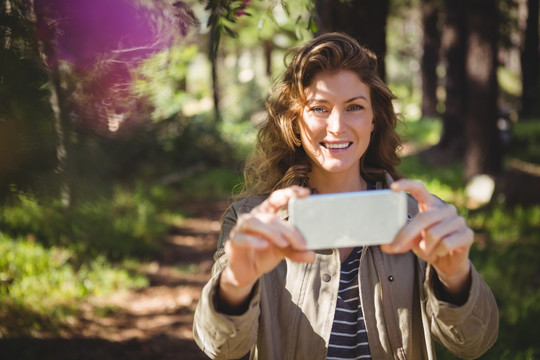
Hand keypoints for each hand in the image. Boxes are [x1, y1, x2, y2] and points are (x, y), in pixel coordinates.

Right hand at [218, 186, 315, 311]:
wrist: (247, 272)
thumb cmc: (264, 254)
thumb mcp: (284, 251)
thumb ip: (296, 251)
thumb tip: (312, 255)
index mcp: (266, 213)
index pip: (276, 198)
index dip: (289, 193)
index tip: (306, 193)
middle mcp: (253, 217)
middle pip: (270, 216)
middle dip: (288, 229)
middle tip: (302, 243)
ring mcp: (241, 229)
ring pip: (254, 222)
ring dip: (271, 232)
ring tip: (284, 243)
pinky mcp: (233, 243)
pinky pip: (241, 238)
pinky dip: (253, 240)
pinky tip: (265, 245)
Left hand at [381, 179, 472, 299]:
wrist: (449, 262)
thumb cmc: (428, 245)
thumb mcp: (411, 241)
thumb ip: (400, 240)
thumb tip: (385, 245)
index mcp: (430, 204)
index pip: (419, 188)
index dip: (406, 185)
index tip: (393, 187)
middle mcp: (446, 208)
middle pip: (423, 217)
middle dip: (407, 234)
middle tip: (396, 247)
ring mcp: (458, 220)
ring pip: (434, 234)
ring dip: (425, 248)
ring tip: (426, 251)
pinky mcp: (467, 234)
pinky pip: (446, 243)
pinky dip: (438, 252)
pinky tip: (440, 252)